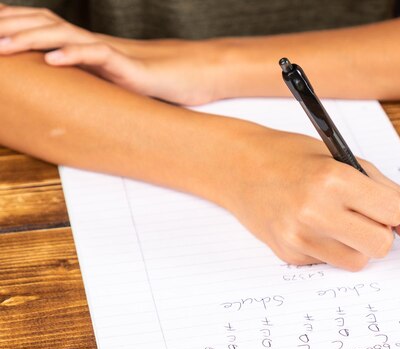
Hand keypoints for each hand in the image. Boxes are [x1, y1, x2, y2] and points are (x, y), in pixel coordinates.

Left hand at [0, 4, 216, 104]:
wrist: (188, 76)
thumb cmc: (147, 81)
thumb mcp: (105, 80)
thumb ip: (82, 76)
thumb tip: (55, 81)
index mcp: (83, 44)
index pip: (39, 25)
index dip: (11, 21)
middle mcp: (91, 41)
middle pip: (42, 22)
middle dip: (8, 25)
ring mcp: (108, 50)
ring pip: (63, 34)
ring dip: (29, 38)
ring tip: (2, 46)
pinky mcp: (126, 65)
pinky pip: (97, 54)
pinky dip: (73, 54)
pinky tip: (52, 60)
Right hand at [223, 130, 399, 270]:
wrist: (240, 168)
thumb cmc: (295, 159)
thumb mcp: (346, 160)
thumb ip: (387, 192)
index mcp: (334, 179)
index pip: (393, 213)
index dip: (393, 210)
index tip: (381, 203)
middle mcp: (315, 211)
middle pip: (380, 245)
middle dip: (380, 233)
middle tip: (363, 216)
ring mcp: (299, 237)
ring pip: (358, 262)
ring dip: (357, 245)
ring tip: (338, 221)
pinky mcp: (289, 254)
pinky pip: (331, 262)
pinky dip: (331, 248)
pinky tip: (312, 226)